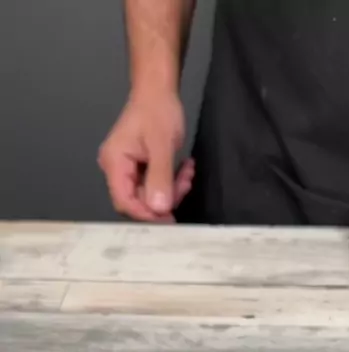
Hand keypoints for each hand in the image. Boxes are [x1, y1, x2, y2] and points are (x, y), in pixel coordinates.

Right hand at [98, 92, 193, 221]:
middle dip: (163, 199)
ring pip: (149, 196)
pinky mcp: (140, 169)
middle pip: (137, 201)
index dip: (146, 213)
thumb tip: (159, 208)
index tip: (169, 217)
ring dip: (172, 189)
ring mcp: (128, 170)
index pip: (124, 201)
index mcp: (114, 163)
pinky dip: (171, 182)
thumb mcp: (162, 144)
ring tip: (187, 172)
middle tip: (184, 185)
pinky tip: (184, 169)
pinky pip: (155, 186)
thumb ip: (160, 177)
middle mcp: (116, 169)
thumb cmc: (157, 110)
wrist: (158, 91)